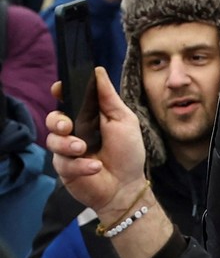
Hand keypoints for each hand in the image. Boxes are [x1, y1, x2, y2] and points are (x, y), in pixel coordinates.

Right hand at [46, 68, 146, 219]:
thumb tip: (98, 71)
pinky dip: (81, 165)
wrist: (128, 186)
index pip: (68, 99)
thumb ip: (108, 98)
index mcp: (88, 117)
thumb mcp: (124, 120)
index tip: (60, 89)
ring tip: (83, 148)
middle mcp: (74, 131)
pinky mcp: (65, 168)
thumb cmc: (128, 153)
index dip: (61, 92)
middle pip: (53, 118)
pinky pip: (63, 162)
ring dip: (68, 144)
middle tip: (68, 126)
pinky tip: (96, 167)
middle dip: (57, 120)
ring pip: (53, 140)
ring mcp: (67, 150)